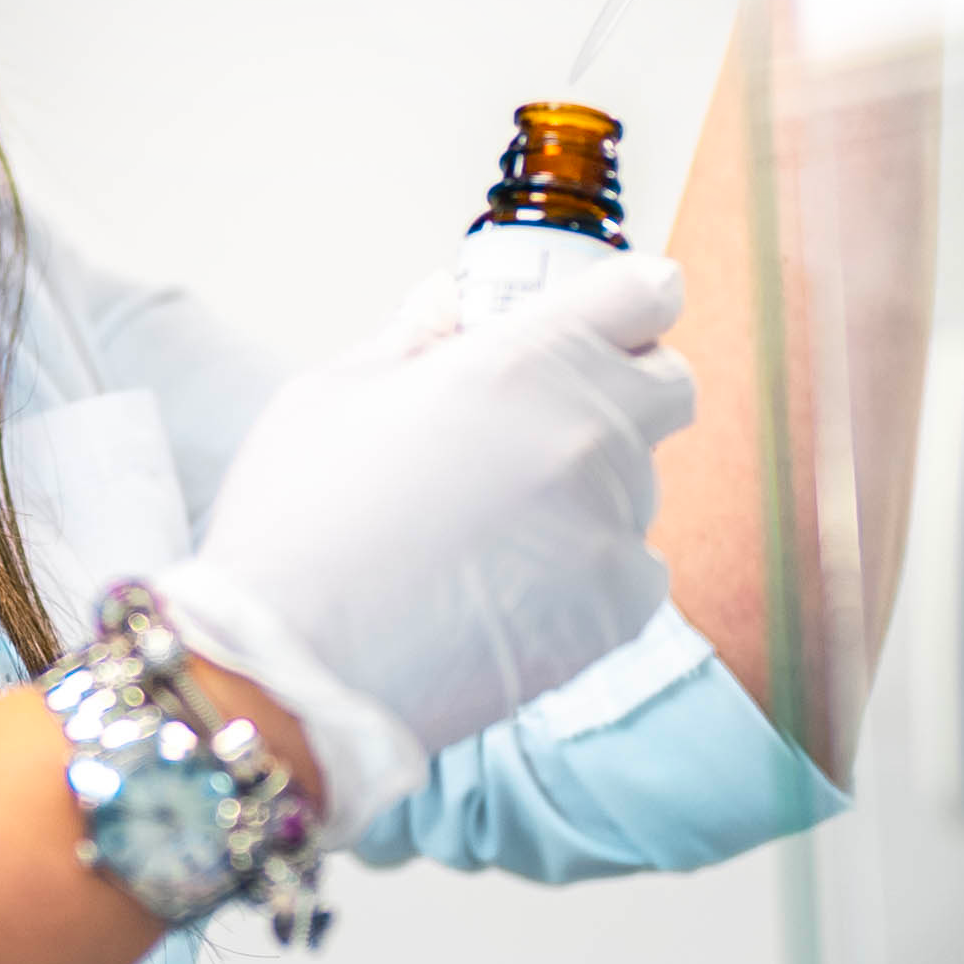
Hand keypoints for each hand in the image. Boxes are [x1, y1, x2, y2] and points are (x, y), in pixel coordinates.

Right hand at [152, 254, 694, 839]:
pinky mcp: (619, 609)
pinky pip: (637, 568)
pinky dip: (592, 573)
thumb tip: (447, 301)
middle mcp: (585, 431)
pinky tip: (514, 589)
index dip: (632, 302)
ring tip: (496, 527)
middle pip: (668, 386)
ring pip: (644, 483)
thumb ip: (410, 340)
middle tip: (547, 422)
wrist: (297, 670)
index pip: (645, 293)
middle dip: (625, 389)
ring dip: (594, 488)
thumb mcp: (332, 397)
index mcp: (521, 360)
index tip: (614, 319)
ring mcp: (611, 523)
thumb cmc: (296, 523)